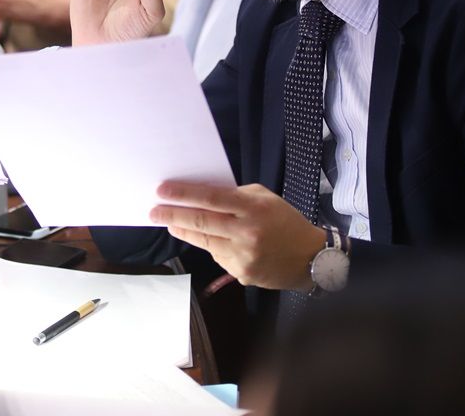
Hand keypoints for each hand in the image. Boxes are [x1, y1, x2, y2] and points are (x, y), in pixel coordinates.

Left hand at [150, 181, 325, 290]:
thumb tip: (202, 196)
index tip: (161, 191)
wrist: (311, 259)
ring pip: (204, 242)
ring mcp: (243, 256)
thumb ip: (235, 196)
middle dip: (173, 215)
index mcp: (253, 208)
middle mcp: (247, 232)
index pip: (211, 198)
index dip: (183, 194)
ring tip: (171, 224)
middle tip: (153, 211)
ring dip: (184, 232)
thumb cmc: (285, 222)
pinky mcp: (242, 273)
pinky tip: (209, 240)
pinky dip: (210, 247)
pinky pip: (218, 256)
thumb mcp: (265, 199)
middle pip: (201, 222)